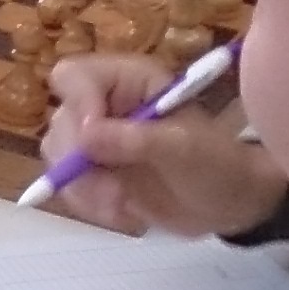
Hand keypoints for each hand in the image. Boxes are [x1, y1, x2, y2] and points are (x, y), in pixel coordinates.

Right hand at [37, 55, 287, 237]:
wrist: (230, 205)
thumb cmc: (217, 165)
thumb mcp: (185, 149)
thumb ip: (137, 140)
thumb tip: (87, 135)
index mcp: (129, 81)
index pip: (75, 77)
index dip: (77, 105)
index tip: (92, 144)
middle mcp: (105, 104)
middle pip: (61, 120)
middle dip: (79, 161)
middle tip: (112, 191)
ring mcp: (97, 140)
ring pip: (58, 156)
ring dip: (84, 188)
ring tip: (122, 205)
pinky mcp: (95, 173)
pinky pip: (69, 186)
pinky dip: (90, 205)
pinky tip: (125, 213)